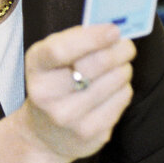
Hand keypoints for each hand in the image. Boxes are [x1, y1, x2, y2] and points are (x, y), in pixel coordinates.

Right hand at [17, 23, 134, 162]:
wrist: (44, 133)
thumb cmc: (54, 84)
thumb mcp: (51, 59)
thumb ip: (76, 40)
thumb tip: (112, 28)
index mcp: (36, 69)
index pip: (60, 50)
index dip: (91, 37)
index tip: (113, 30)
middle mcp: (48, 97)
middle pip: (95, 65)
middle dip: (118, 50)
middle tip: (126, 45)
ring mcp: (69, 119)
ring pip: (114, 81)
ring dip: (123, 68)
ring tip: (119, 66)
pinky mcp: (91, 134)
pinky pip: (122, 100)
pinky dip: (124, 88)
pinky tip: (115, 88)